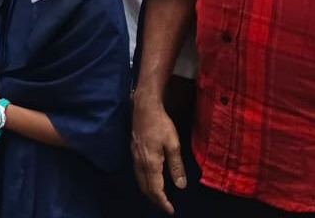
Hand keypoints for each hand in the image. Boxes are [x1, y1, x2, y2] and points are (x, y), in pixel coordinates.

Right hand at [131, 91, 184, 213]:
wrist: (144, 108)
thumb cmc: (161, 124)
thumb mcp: (173, 145)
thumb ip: (176, 166)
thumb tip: (180, 186)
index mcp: (151, 164)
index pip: (155, 189)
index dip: (162, 201)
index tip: (170, 210)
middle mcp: (140, 163)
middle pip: (145, 187)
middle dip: (155, 199)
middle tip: (165, 206)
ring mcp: (135, 157)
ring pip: (139, 180)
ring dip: (148, 191)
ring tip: (158, 196)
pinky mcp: (133, 151)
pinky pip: (138, 173)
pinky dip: (144, 181)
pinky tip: (150, 179)